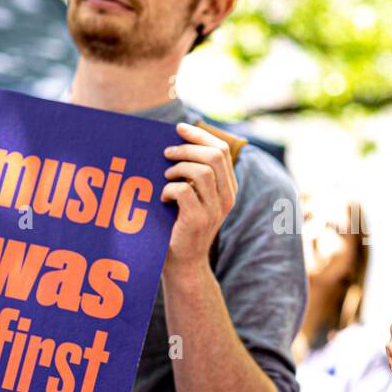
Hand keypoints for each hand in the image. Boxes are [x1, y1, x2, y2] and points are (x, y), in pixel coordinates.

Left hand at [161, 123, 237, 272]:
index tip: (179, 128)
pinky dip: (169, 189)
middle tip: (167, 152)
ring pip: (201, 171)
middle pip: (214, 155)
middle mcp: (226, 198)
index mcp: (228, 188)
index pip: (221, 150)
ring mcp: (214, 210)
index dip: (200, 135)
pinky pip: (184, 190)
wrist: (183, 264)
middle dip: (187, 147)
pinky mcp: (198, 220)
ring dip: (178, 167)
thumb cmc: (181, 226)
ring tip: (165, 176)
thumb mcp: (195, 197)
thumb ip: (194, 174)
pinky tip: (163, 197)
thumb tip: (176, 142)